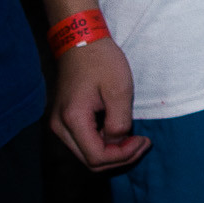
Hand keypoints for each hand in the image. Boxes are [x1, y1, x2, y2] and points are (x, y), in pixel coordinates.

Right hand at [51, 38, 150, 171]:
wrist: (81, 42)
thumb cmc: (101, 61)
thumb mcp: (119, 89)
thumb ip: (119, 121)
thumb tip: (117, 142)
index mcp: (72, 119)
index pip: (96, 157)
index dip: (122, 155)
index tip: (143, 140)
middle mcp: (60, 127)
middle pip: (90, 161)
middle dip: (119, 157)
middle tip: (142, 143)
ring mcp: (60, 124)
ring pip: (86, 153)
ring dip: (112, 152)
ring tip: (135, 138)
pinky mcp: (65, 119)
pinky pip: (84, 141)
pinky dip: (104, 142)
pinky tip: (121, 131)